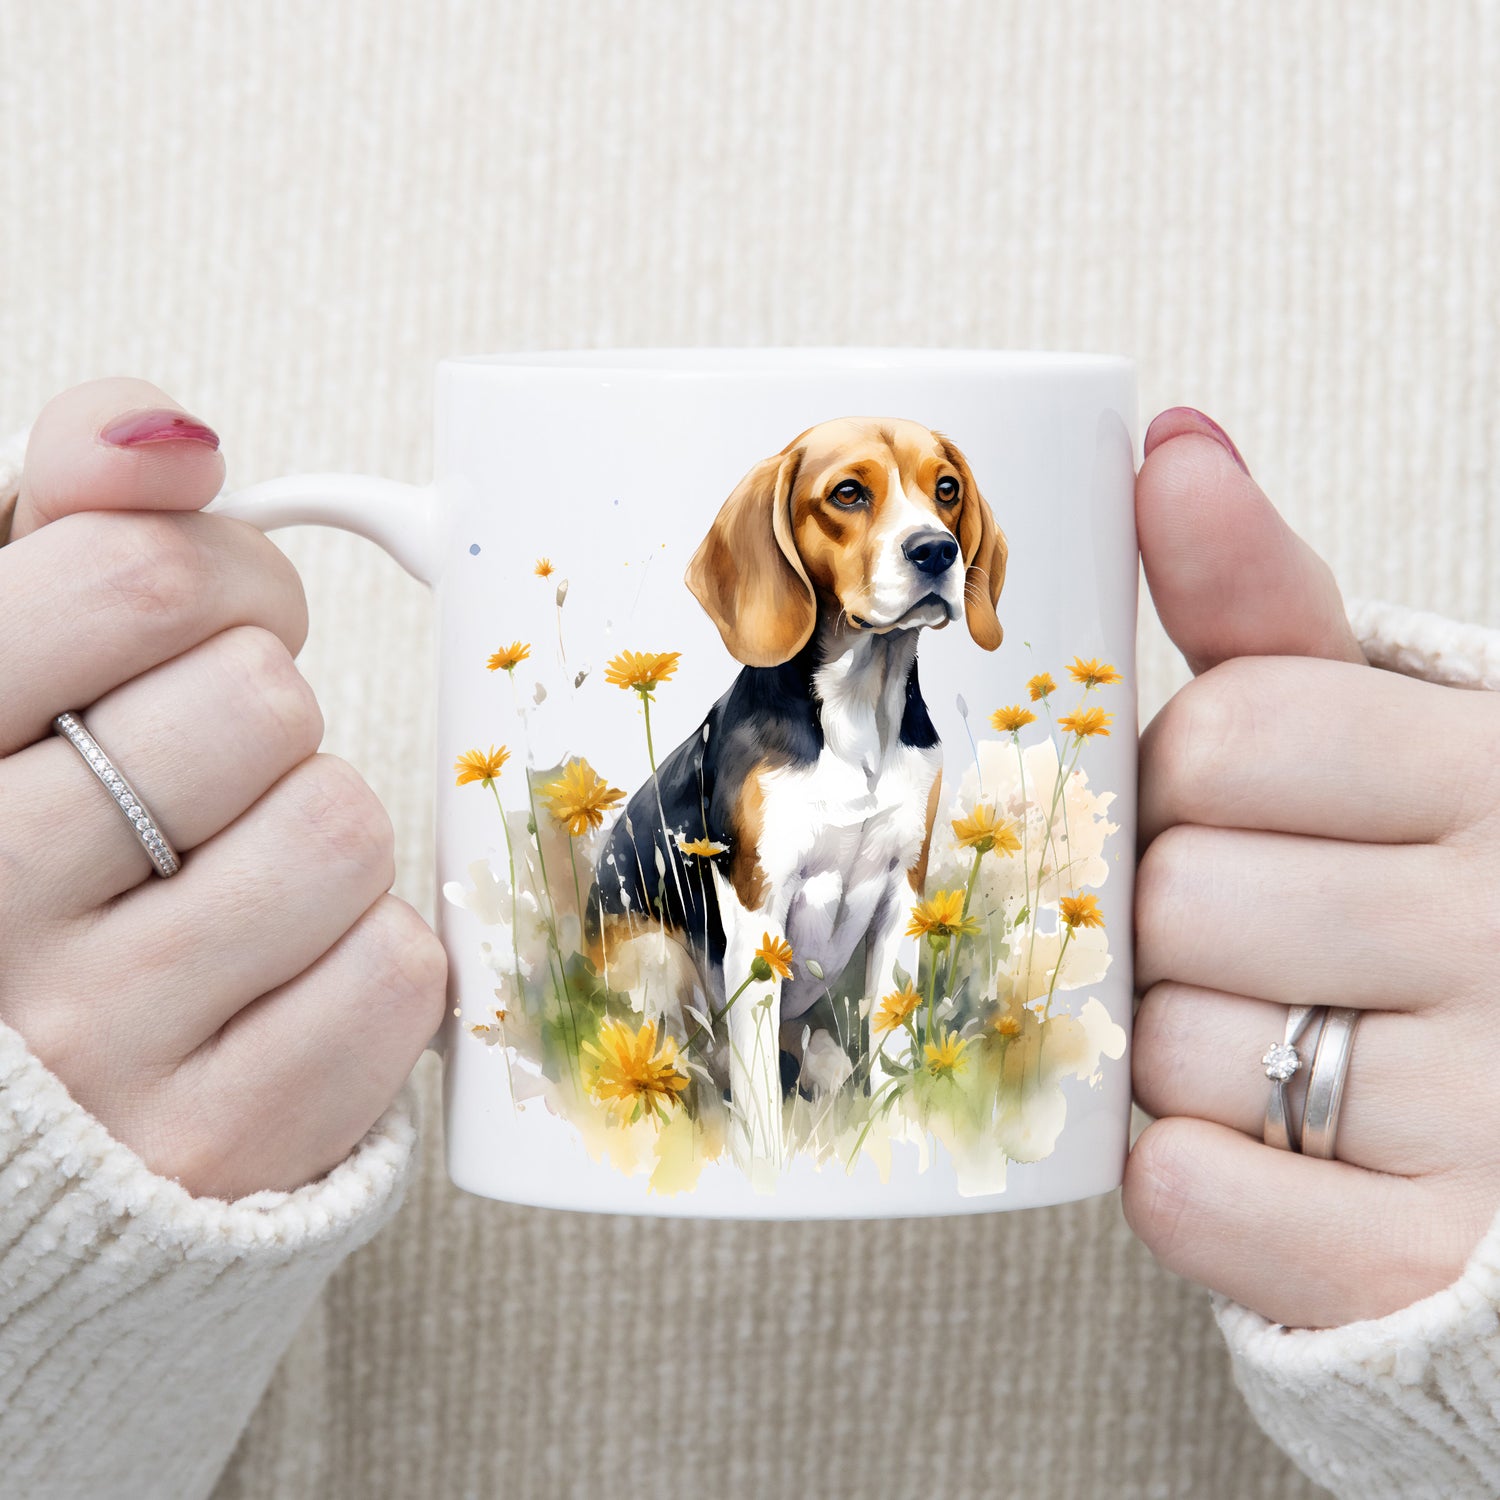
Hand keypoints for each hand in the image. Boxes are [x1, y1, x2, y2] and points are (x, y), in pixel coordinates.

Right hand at [0, 379, 444, 1198]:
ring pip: (341, 827)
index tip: (207, 622)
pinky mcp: (220, 1144)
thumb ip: (70, 523)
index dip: (223, 578)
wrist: (32, 1111)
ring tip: (230, 879)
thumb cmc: (30, 848)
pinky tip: (274, 977)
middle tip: (210, 770)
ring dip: (316, 833)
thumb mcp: (4, 663)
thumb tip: (173, 435)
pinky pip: (397, 970)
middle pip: (261, 701)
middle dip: (263, 713)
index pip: (137, 581)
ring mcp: (98, 1046)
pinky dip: (366, 956)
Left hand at [1123, 407, 1499, 1329]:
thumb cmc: (1425, 884)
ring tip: (1261, 1036)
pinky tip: (1242, 1146)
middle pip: (1179, 894)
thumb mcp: (1378, 727)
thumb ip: (1265, 602)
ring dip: (1170, 1046)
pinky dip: (1182, 1176)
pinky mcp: (1422, 1260)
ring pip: (1173, 1048)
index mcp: (1495, 770)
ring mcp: (1489, 1111)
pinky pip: (1193, 1195)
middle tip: (1236, 934)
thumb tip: (1170, 444)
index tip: (1219, 802)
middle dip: (1163, 914)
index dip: (1182, 774)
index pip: (1233, 731)